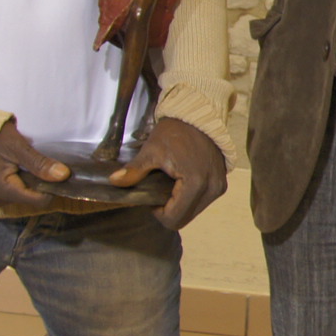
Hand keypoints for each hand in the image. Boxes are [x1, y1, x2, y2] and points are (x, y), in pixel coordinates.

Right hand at [0, 118, 67, 210]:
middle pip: (32, 199)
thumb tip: (63, 175)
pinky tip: (14, 168)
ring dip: (28, 182)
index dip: (52, 187)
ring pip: (23, 196)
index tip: (55, 171)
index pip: (40, 200)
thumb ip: (40, 163)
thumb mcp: (17, 147)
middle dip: (39, 183)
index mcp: (2, 190)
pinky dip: (18, 182)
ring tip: (21, 164)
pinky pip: (13, 193)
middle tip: (35, 163)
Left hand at [112, 117, 226, 229]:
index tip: (151, 196)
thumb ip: (134, 170)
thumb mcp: (151, 151)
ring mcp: (218, 187)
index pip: (174, 219)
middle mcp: (211, 189)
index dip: (158, 213)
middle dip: (169, 210)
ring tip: (170, 185)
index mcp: (195, 183)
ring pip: (194, 212)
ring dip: (180, 205)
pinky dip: (190, 198)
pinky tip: (182, 182)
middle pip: (184, 218)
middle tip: (158, 191)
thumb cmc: (174, 132)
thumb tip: (114, 181)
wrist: (199, 116)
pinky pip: (202, 202)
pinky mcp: (221, 184)